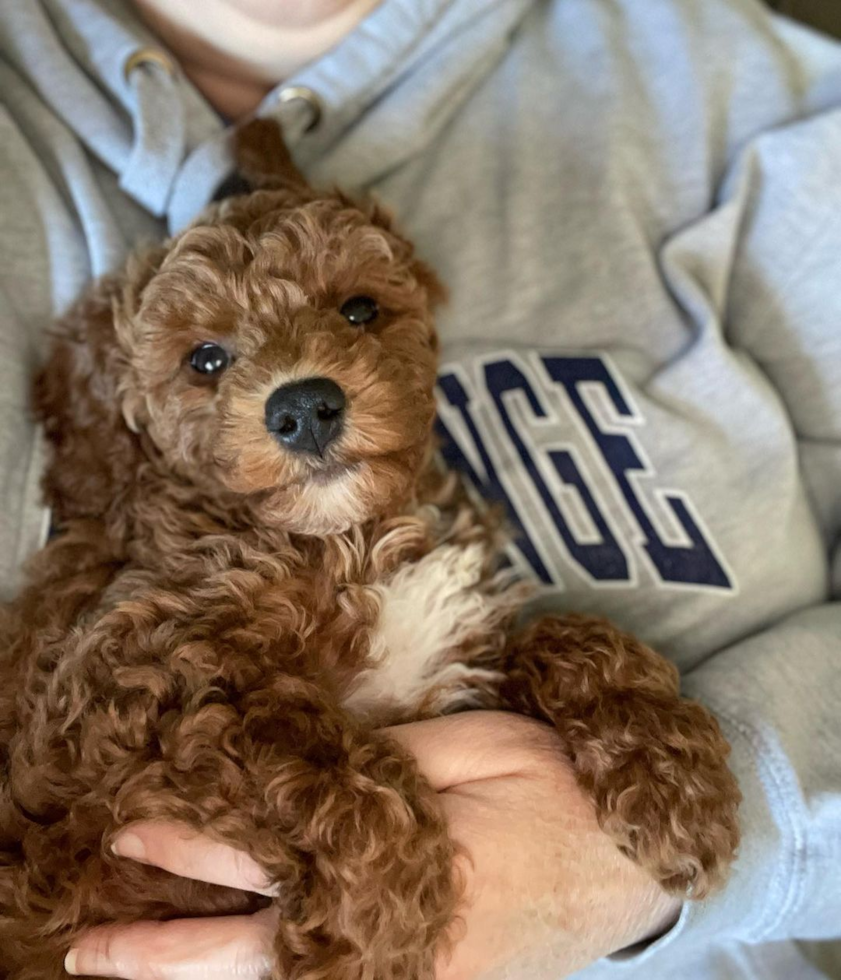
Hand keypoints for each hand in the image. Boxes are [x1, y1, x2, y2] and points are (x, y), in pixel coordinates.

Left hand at [65, 712, 680, 979]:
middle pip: (261, 952)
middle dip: (171, 946)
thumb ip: (398, 759)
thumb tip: (316, 767)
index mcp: (409, 866)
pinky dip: (274, 979)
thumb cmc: (562, 791)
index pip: (278, 856)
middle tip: (89, 940)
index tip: (136, 829)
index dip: (203, 842)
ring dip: (208, 972)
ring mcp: (414, 971)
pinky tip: (241, 970)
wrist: (637, 866)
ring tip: (134, 962)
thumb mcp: (486, 748)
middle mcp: (399, 936)